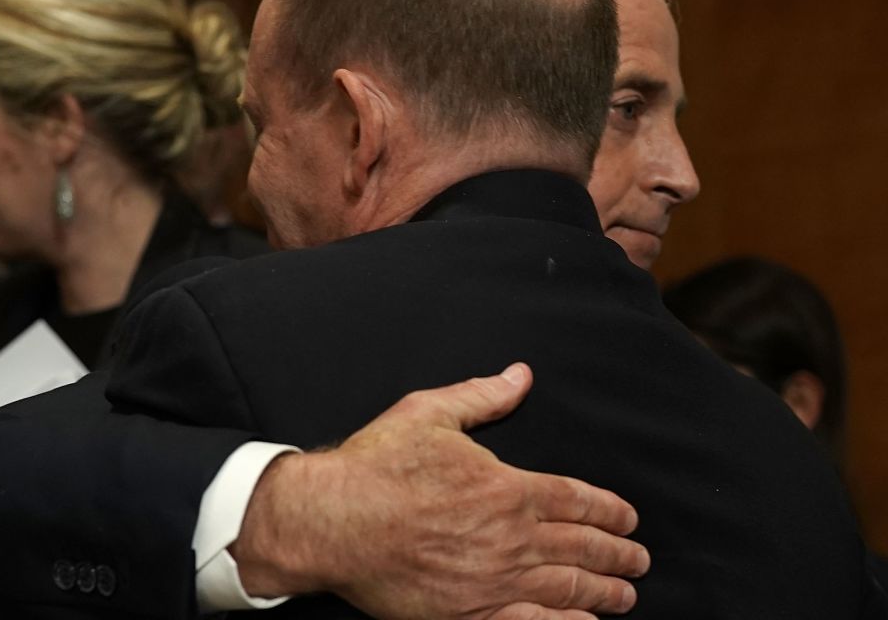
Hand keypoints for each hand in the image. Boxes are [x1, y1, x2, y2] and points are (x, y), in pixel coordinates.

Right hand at [230, 363, 648, 619]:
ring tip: (625, 597)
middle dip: (618, 555)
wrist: (333, 521)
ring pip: (566, 590)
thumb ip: (481, 397)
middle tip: (638, 560)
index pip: (576, 500)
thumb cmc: (376, 467)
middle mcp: (510, 538)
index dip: (609, 511)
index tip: (628, 519)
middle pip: (582, 548)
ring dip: (604, 593)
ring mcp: (493, 581)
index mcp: (506, 489)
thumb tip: (520, 375)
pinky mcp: (469, 614)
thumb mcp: (427, 414)